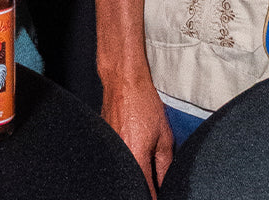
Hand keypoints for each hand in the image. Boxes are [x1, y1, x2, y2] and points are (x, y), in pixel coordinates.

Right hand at [101, 75, 173, 196]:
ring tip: (141, 158)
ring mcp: (108, 150)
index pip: (145, 191)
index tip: (159, 195)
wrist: (124, 81)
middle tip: (152, 177)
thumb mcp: (164, 136)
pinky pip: (115, 161)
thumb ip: (165, 165)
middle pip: (131, 184)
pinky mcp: (103, 142)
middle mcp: (119, 157)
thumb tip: (166, 185)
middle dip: (142, 186)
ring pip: (122, 173)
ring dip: (133, 173)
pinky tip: (131, 148)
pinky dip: (124, 161)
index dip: (153, 196)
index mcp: (136, 159)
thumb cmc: (144, 103)